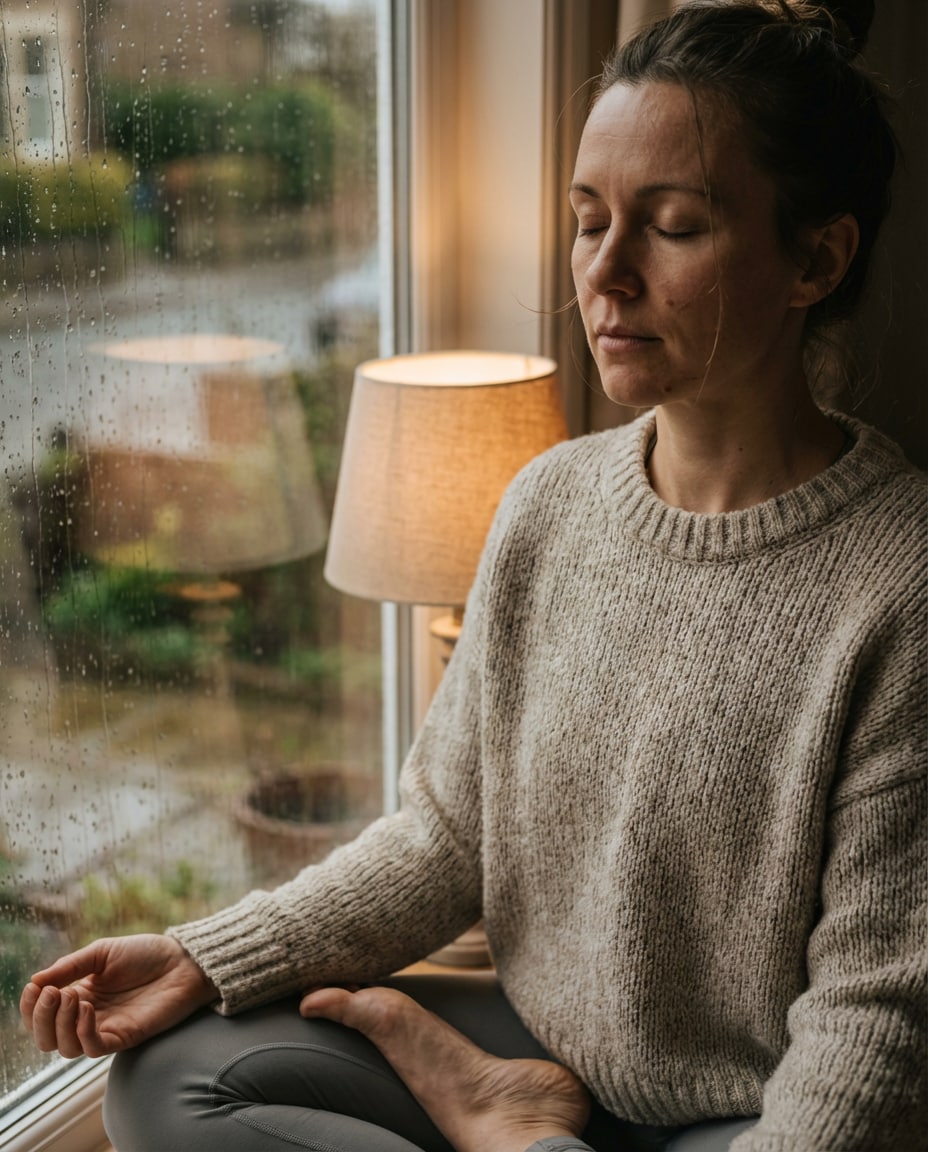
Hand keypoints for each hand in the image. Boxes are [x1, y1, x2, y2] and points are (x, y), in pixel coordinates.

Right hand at [20, 934, 217, 1058]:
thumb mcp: (101, 953)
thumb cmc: (146, 954)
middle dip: (40, 1018)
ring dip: (59, 1024)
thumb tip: (34, 981)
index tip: (32, 987)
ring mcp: (105, 1029)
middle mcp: (87, 1017)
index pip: (41, 1014)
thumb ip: (70, 967)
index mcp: (78, 995)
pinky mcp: (123, 1038)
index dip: (30, 1006)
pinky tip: (87, 1008)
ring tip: (70, 996)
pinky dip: (82, 1031)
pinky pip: (92, 1048)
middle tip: (52, 994)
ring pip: (65, 1048)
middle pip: (46, 1038)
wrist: (183, 961)